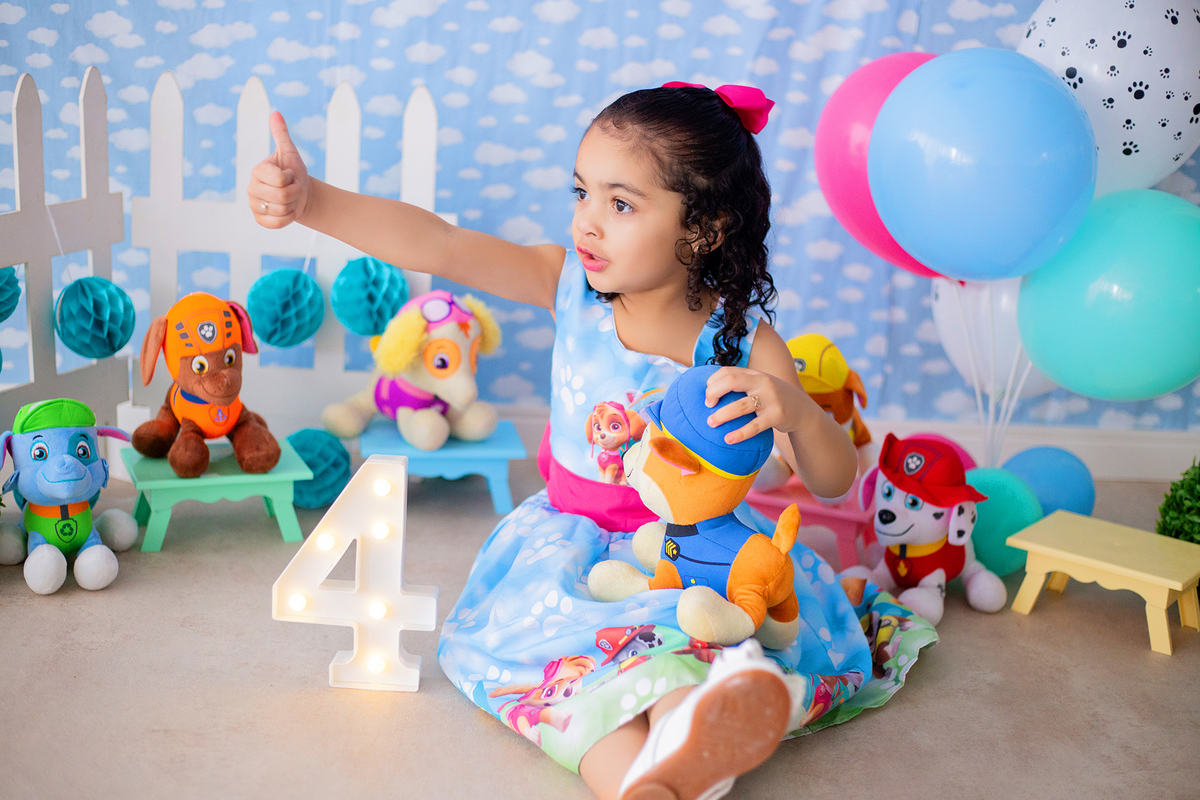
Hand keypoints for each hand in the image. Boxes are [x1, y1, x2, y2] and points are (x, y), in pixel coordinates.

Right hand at [248, 112, 309, 228]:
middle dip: (295, 192)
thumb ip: (281, 135)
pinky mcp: (260, 219)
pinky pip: (277, 223)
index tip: (290, 175)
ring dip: (292, 205)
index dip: (292, 178)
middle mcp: (251, 188)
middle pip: (282, 196)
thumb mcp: (290, 153)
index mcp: (257, 171)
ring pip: (281, 210)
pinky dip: (288, 218)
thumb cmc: (295, 172)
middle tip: (292, 188)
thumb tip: (275, 112)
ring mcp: (254, 205)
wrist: (301, 194)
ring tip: (290, 199)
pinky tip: (287, 210)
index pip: (280, 179)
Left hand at [703, 367, 806, 444]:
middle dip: (713, 392)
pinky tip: (728, 439)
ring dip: (723, 415)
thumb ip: (741, 385)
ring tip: (711, 423)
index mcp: (755, 375)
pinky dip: (740, 433)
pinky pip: (755, 426)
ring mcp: (770, 399)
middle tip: (707, 406)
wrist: (802, 410)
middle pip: (732, 381)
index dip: (713, 383)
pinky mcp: (777, 416)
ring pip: (741, 406)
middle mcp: (762, 383)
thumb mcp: (760, 386)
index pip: (728, 372)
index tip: (708, 398)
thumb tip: (710, 393)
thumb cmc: (773, 399)